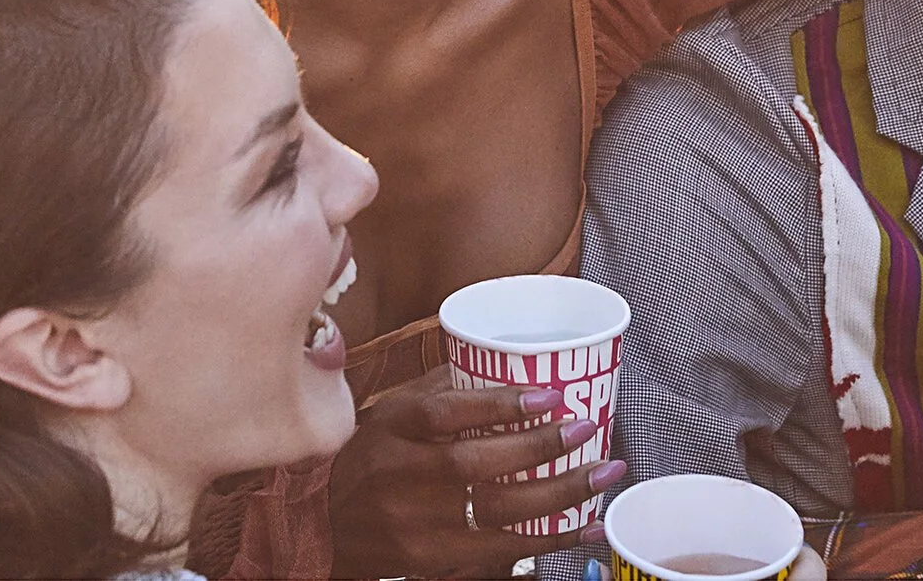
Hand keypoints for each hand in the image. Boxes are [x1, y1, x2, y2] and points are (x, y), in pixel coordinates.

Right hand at [327, 364, 618, 577]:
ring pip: (496, 512)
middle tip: (589, 430)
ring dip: (558, 496)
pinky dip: (547, 540)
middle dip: (541, 447)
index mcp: (393, 427)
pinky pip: (498, 551)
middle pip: (477, 463)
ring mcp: (417, 522)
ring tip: (602, 475)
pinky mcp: (430, 558)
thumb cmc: (365, 457)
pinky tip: (585, 527)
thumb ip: (442, 389)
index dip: (500, 404)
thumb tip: (505, 363)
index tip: (550, 395)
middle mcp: (403, 475)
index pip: (446, 412)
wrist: (319, 523)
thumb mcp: (389, 411)